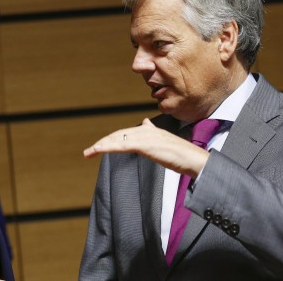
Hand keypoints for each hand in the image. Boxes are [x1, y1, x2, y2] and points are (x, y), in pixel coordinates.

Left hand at [83, 118, 209, 176]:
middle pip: (119, 135)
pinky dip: (109, 147)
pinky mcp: (146, 145)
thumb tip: (146, 123)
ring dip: (102, 145)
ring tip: (89, 152)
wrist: (193, 159)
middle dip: (103, 142)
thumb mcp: (165, 143)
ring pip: (118, 139)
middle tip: (89, 151)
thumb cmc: (182, 155)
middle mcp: (146, 130)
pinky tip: (100, 150)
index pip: (126, 133)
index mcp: (150, 130)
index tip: (100, 146)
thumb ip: (154, 135)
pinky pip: (123, 145)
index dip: (112, 139)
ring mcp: (146, 137)